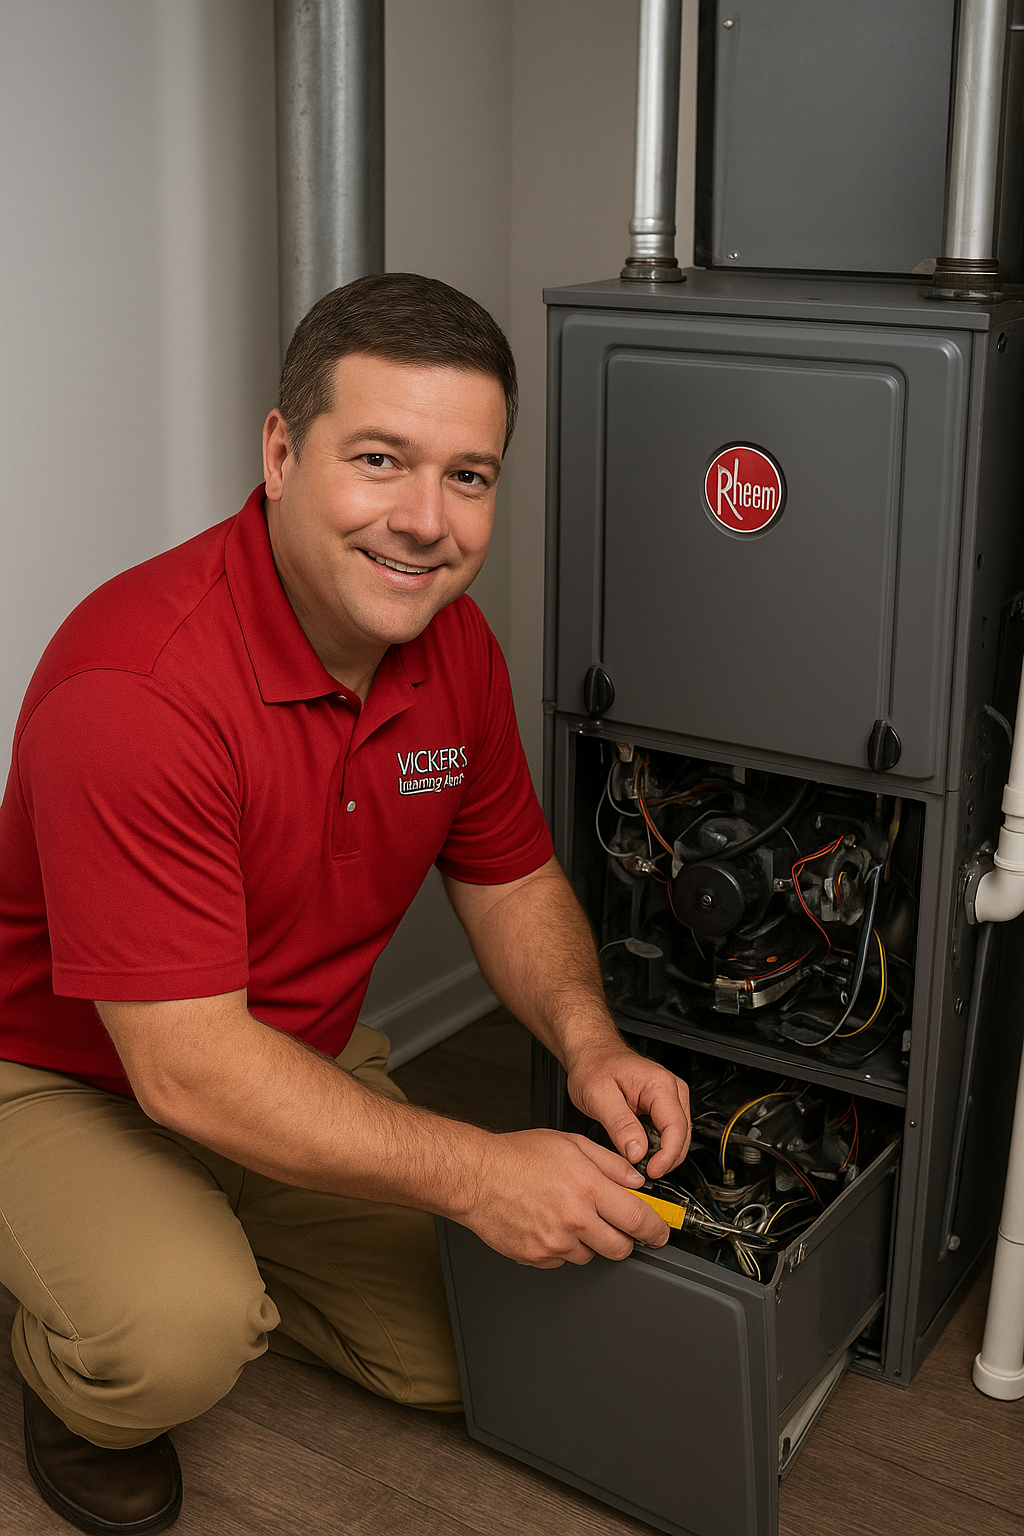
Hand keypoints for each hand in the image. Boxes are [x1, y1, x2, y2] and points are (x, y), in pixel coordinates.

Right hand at [463, 1128, 670, 1266]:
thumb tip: (637, 1180)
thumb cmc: (518, 1156)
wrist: (476, 1177)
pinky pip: (564, 1261)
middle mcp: (575, 1219)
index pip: (638, 1219)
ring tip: (571, 1215)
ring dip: (591, 1242)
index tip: (660, 1232)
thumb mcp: (571, 1144)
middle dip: (626, 1238)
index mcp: (588, 1188)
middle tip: (616, 1224)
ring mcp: (555, 1243)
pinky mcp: (538, 1257)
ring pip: (592, 1256)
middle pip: (621, 1248)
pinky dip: (564, 1248)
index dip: (657, 1229)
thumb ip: (611, 1163)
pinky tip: (551, 1224)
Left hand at [565, 1043, 690, 1179]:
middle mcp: (671, 1090)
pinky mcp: (664, 1106)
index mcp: (659, 1085)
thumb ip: (620, 1125)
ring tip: (639, 1164)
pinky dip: (658, 1147)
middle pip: (681, 1136)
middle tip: (642, 1173)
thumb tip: (637, 1152)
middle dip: (666, 1160)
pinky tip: (641, 1153)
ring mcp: (670, 1098)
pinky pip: (668, 1133)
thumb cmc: (595, 1066)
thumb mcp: (599, 1095)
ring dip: (663, 1155)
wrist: (592, 1054)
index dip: (667, 1156)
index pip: (676, 1128)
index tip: (652, 1171)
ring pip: (678, 1137)